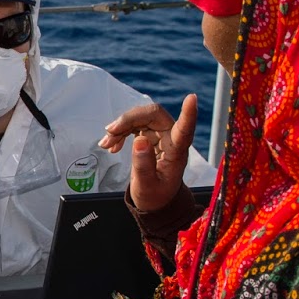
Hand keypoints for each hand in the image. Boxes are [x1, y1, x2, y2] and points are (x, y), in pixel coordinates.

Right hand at [98, 93, 197, 212]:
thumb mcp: (146, 187)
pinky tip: (111, 145)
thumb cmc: (155, 196)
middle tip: (110, 132)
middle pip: (154, 114)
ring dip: (121, 126)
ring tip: (106, 144)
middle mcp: (171, 139)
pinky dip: (120, 131)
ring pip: (141, 117)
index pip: (185, 130)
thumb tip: (139, 140)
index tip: (192, 98)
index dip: (188, 114)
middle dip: (130, 119)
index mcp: (176, 152)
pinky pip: (134, 124)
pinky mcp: (150, 135)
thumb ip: (143, 165)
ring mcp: (161, 135)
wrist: (154, 200)